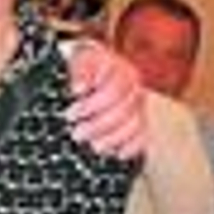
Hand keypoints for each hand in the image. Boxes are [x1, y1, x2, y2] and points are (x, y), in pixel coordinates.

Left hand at [65, 41, 145, 158]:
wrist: (92, 70)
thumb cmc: (85, 66)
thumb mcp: (80, 60)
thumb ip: (80, 70)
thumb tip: (79, 88)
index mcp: (122, 71)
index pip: (114, 90)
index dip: (92, 105)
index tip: (70, 115)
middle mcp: (134, 88)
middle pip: (123, 110)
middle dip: (98, 125)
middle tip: (77, 134)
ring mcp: (138, 106)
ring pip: (134, 124)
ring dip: (113, 138)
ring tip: (93, 146)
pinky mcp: (138, 122)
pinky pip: (142, 135)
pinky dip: (132, 146)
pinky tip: (118, 153)